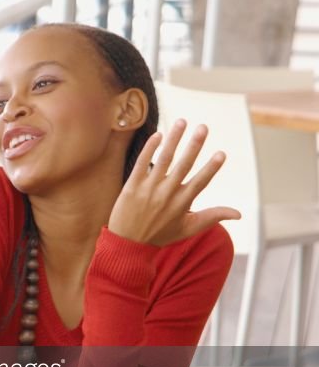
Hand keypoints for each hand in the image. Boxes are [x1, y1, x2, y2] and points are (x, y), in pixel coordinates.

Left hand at [107, 119, 240, 246]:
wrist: (127, 244)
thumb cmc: (160, 235)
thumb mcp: (188, 229)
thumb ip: (212, 217)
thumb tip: (239, 214)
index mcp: (183, 203)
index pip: (201, 182)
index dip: (211, 168)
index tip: (221, 153)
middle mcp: (167, 193)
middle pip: (184, 165)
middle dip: (195, 145)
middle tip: (203, 127)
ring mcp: (149, 188)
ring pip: (163, 159)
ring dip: (174, 139)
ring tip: (182, 122)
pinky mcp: (132, 185)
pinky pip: (142, 163)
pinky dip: (150, 148)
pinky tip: (158, 134)